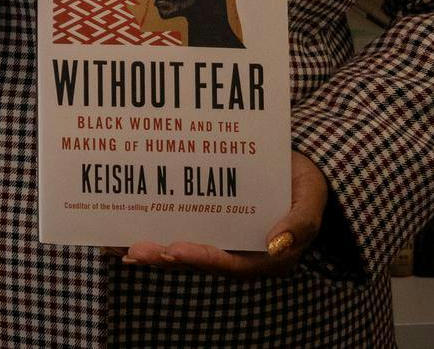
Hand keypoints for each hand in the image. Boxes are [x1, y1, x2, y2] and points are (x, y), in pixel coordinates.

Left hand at [114, 151, 327, 279]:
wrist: (296, 169)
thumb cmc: (305, 183)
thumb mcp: (311, 200)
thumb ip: (300, 223)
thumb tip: (276, 244)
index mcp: (267, 257)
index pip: (231, 264)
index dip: (202, 258)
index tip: (175, 249)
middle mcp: (240, 255)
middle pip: (199, 262)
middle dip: (166, 258)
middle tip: (136, 250)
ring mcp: (222, 243)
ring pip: (183, 252)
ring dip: (153, 252)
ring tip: (123, 247)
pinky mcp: (208, 228)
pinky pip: (178, 235)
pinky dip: (153, 235)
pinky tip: (122, 234)